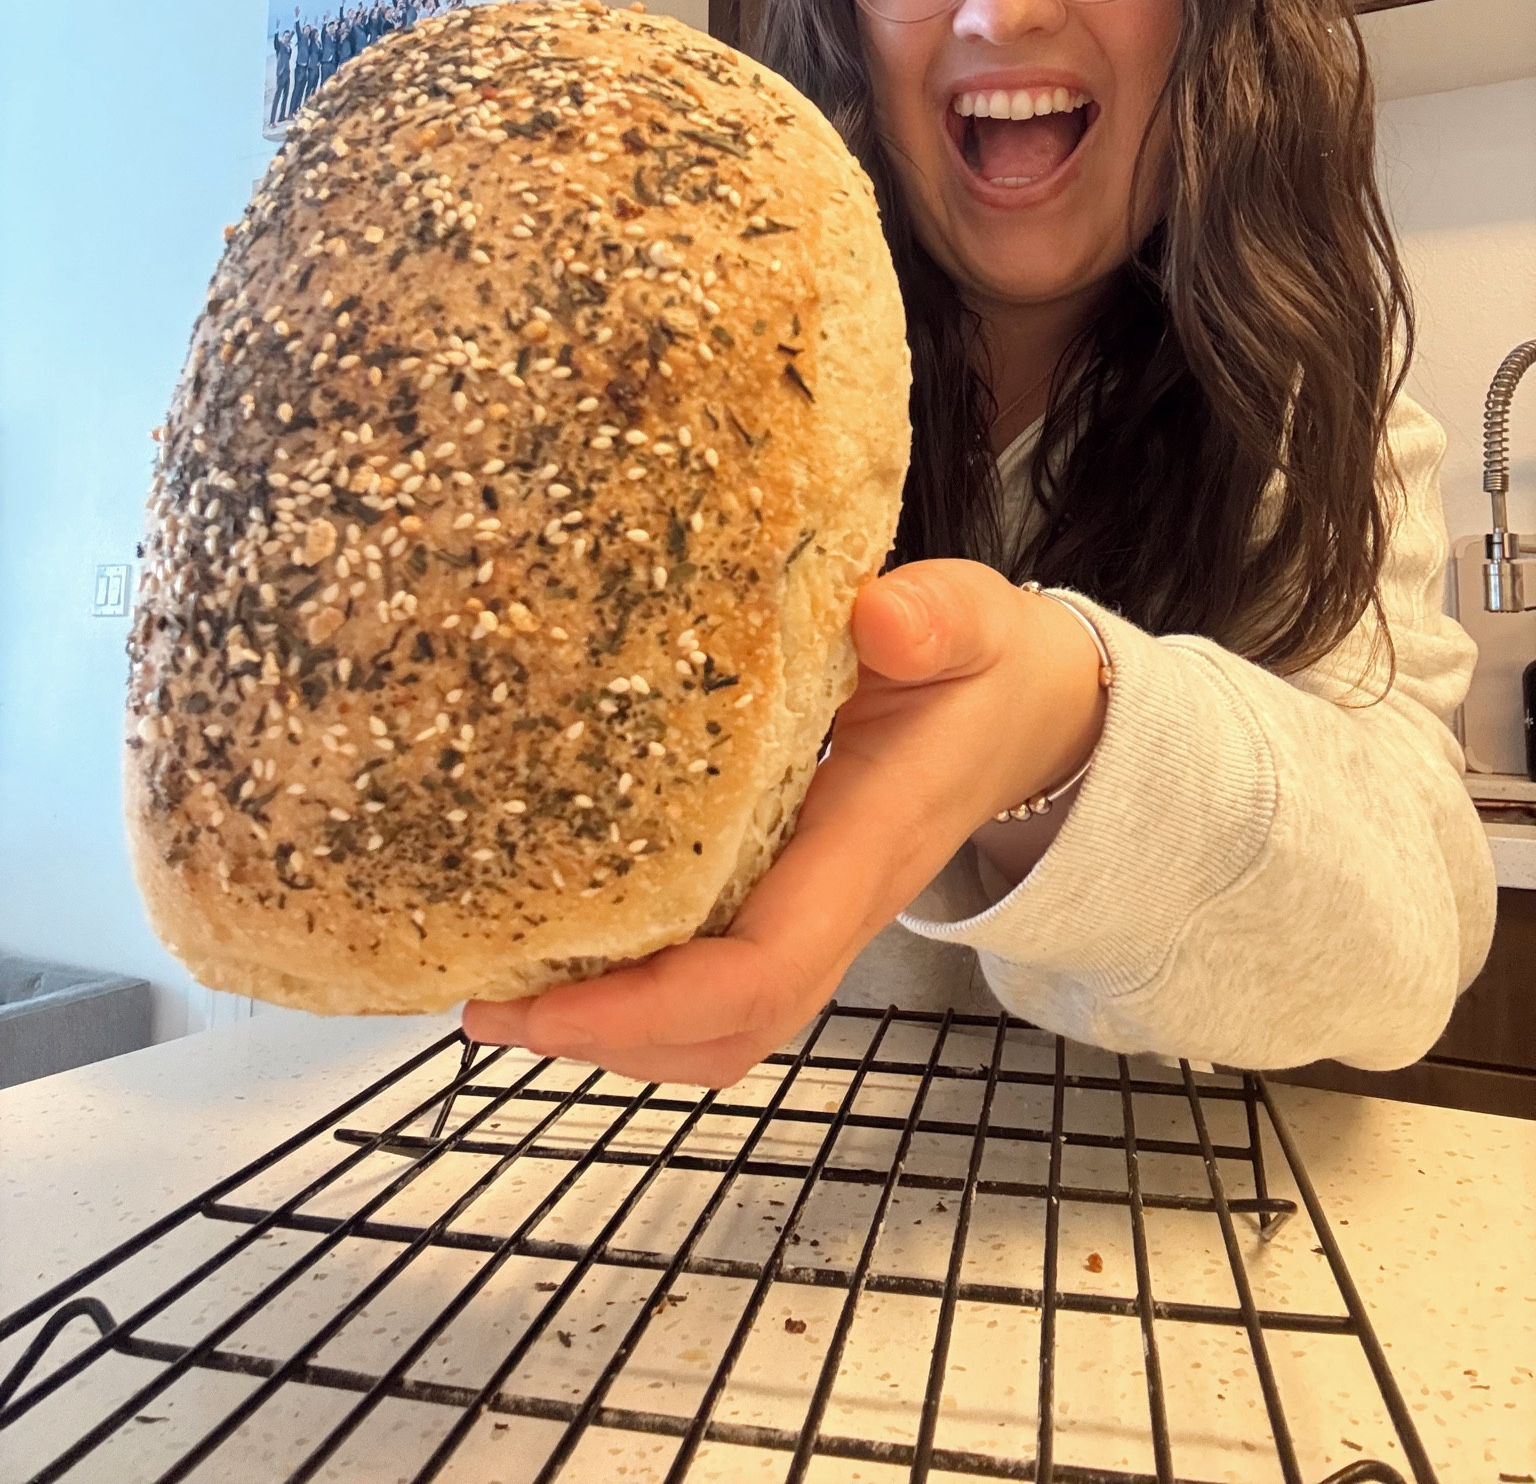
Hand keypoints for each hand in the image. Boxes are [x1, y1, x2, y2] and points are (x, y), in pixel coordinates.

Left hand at [461, 561, 1106, 1087]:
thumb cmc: (985, 665)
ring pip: (718, 1026)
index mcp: (865, 846)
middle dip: (606, 1041)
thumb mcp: (970, 621)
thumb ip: (936, 619)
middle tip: (485, 1003)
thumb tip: (880, 617)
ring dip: (611, 1032)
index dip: (652, 1005)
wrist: (1029, 713)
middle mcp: (836, 906)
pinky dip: (635, 992)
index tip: (545, 1001)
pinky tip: (561, 944)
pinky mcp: (789, 898)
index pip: (762, 970)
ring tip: (501, 993)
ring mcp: (813, 914)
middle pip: (727, 1032)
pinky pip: (714, 980)